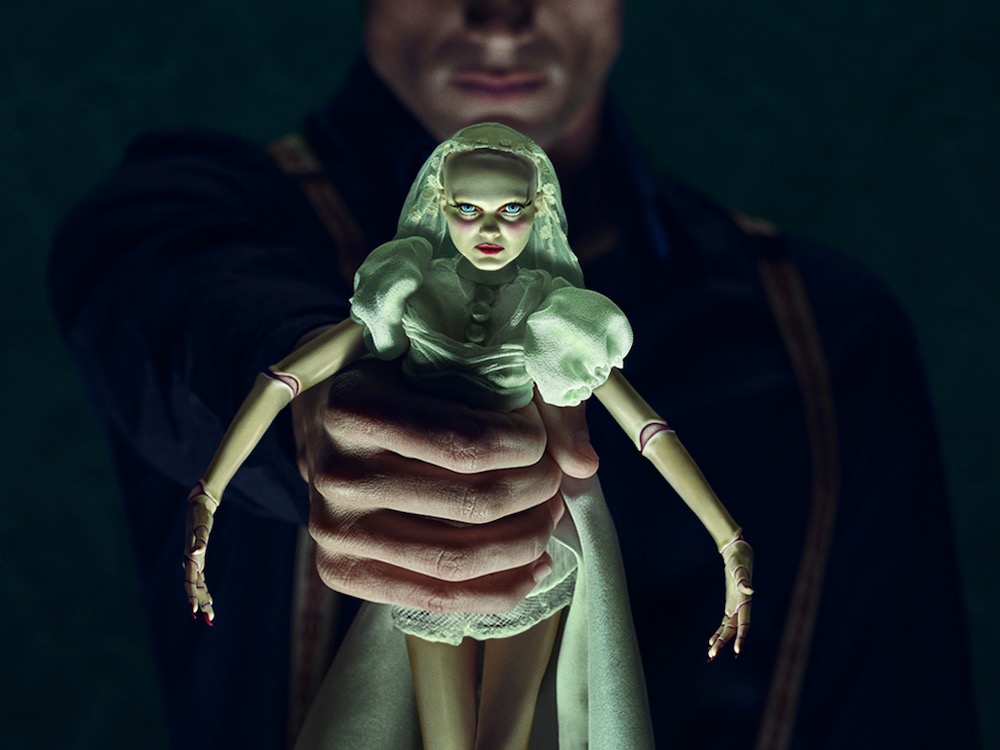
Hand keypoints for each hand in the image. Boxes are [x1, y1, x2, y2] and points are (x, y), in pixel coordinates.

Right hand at [184, 484, 217, 623]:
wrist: (197, 507)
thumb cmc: (200, 516)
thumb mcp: (202, 527)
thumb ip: (200, 541)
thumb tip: (196, 553)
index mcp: (191, 558)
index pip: (190, 582)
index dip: (193, 597)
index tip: (195, 610)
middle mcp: (191, 562)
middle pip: (195, 588)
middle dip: (202, 603)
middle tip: (210, 619)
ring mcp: (193, 561)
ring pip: (197, 585)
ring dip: (203, 599)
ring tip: (209, 615)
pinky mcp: (197, 559)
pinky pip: (200, 579)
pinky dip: (203, 589)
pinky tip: (208, 598)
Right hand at [292, 357, 598, 613]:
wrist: (323, 421)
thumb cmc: (398, 382)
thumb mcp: (443, 362)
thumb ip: (519, 398)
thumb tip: (586, 466)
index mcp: (354, 408)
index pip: (467, 443)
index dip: (527, 445)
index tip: (540, 438)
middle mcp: (335, 473)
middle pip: (471, 503)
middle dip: (535, 494)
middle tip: (554, 480)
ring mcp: (331, 530)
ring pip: (458, 559)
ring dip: (525, 542)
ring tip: (548, 519)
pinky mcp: (340, 572)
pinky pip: (434, 598)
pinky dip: (498, 589)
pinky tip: (534, 568)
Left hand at [708, 532, 753, 659]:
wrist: (739, 555)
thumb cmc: (739, 561)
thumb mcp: (740, 569)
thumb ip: (744, 581)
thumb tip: (751, 591)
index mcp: (744, 602)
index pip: (744, 623)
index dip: (741, 637)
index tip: (737, 650)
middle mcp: (741, 607)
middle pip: (733, 630)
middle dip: (724, 642)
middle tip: (712, 655)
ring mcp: (736, 608)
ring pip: (728, 629)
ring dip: (720, 641)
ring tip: (711, 654)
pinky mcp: (731, 606)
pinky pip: (725, 623)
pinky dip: (719, 632)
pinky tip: (711, 641)